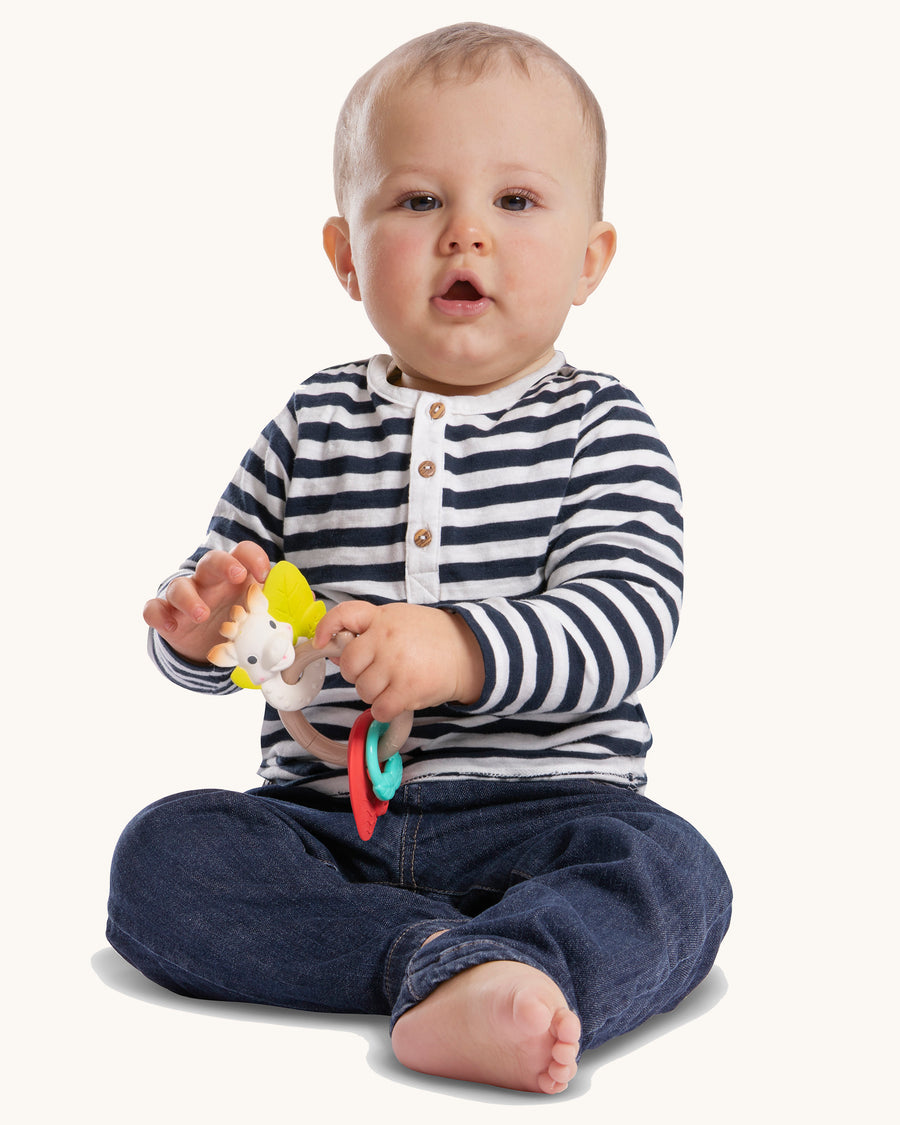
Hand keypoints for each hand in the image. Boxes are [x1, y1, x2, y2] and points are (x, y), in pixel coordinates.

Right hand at [143, 541, 271, 664]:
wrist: (206, 644)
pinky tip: (172, 627)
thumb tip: (312, 608)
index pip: (243, 553)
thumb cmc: (237, 620)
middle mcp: (209, 581)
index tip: (265, 573)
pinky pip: (153, 609)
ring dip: (189, 598)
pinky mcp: (166, 616)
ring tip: (201, 614)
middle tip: (238, 576)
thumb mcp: (260, 615)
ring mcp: (185, 597)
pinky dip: (158, 616)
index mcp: (236, 576)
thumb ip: (281, 609)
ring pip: (179, 586)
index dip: (253, 557)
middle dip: (225, 564)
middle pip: (212, 561)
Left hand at [314, 601, 484, 722]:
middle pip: (349, 664)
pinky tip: (398, 700)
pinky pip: (379, 709)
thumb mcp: (400, 619)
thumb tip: (338, 650)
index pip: (345, 614)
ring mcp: (396, 664)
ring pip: (362, 689)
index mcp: (383, 617)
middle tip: (377, 672)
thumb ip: (371, 630)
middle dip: (358, 673)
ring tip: (394, 684)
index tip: (320, 642)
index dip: (326, 629)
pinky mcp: (408, 689)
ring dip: (374, 693)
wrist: (470, 652)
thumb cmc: (432, 637)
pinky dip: (385, 710)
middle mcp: (386, 638)